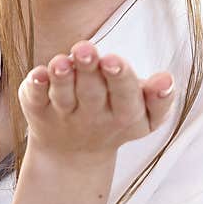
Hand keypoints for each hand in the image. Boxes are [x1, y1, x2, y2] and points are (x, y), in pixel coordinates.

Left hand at [17, 41, 175, 159]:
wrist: (73, 154)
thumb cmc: (116, 118)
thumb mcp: (145, 116)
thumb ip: (159, 98)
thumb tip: (167, 79)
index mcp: (124, 115)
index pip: (125, 96)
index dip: (120, 78)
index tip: (113, 60)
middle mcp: (92, 117)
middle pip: (91, 92)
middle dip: (89, 69)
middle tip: (85, 49)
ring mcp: (63, 114)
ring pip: (63, 95)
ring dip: (62, 77)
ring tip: (61, 61)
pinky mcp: (37, 109)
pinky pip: (35, 98)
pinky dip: (35, 86)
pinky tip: (37, 73)